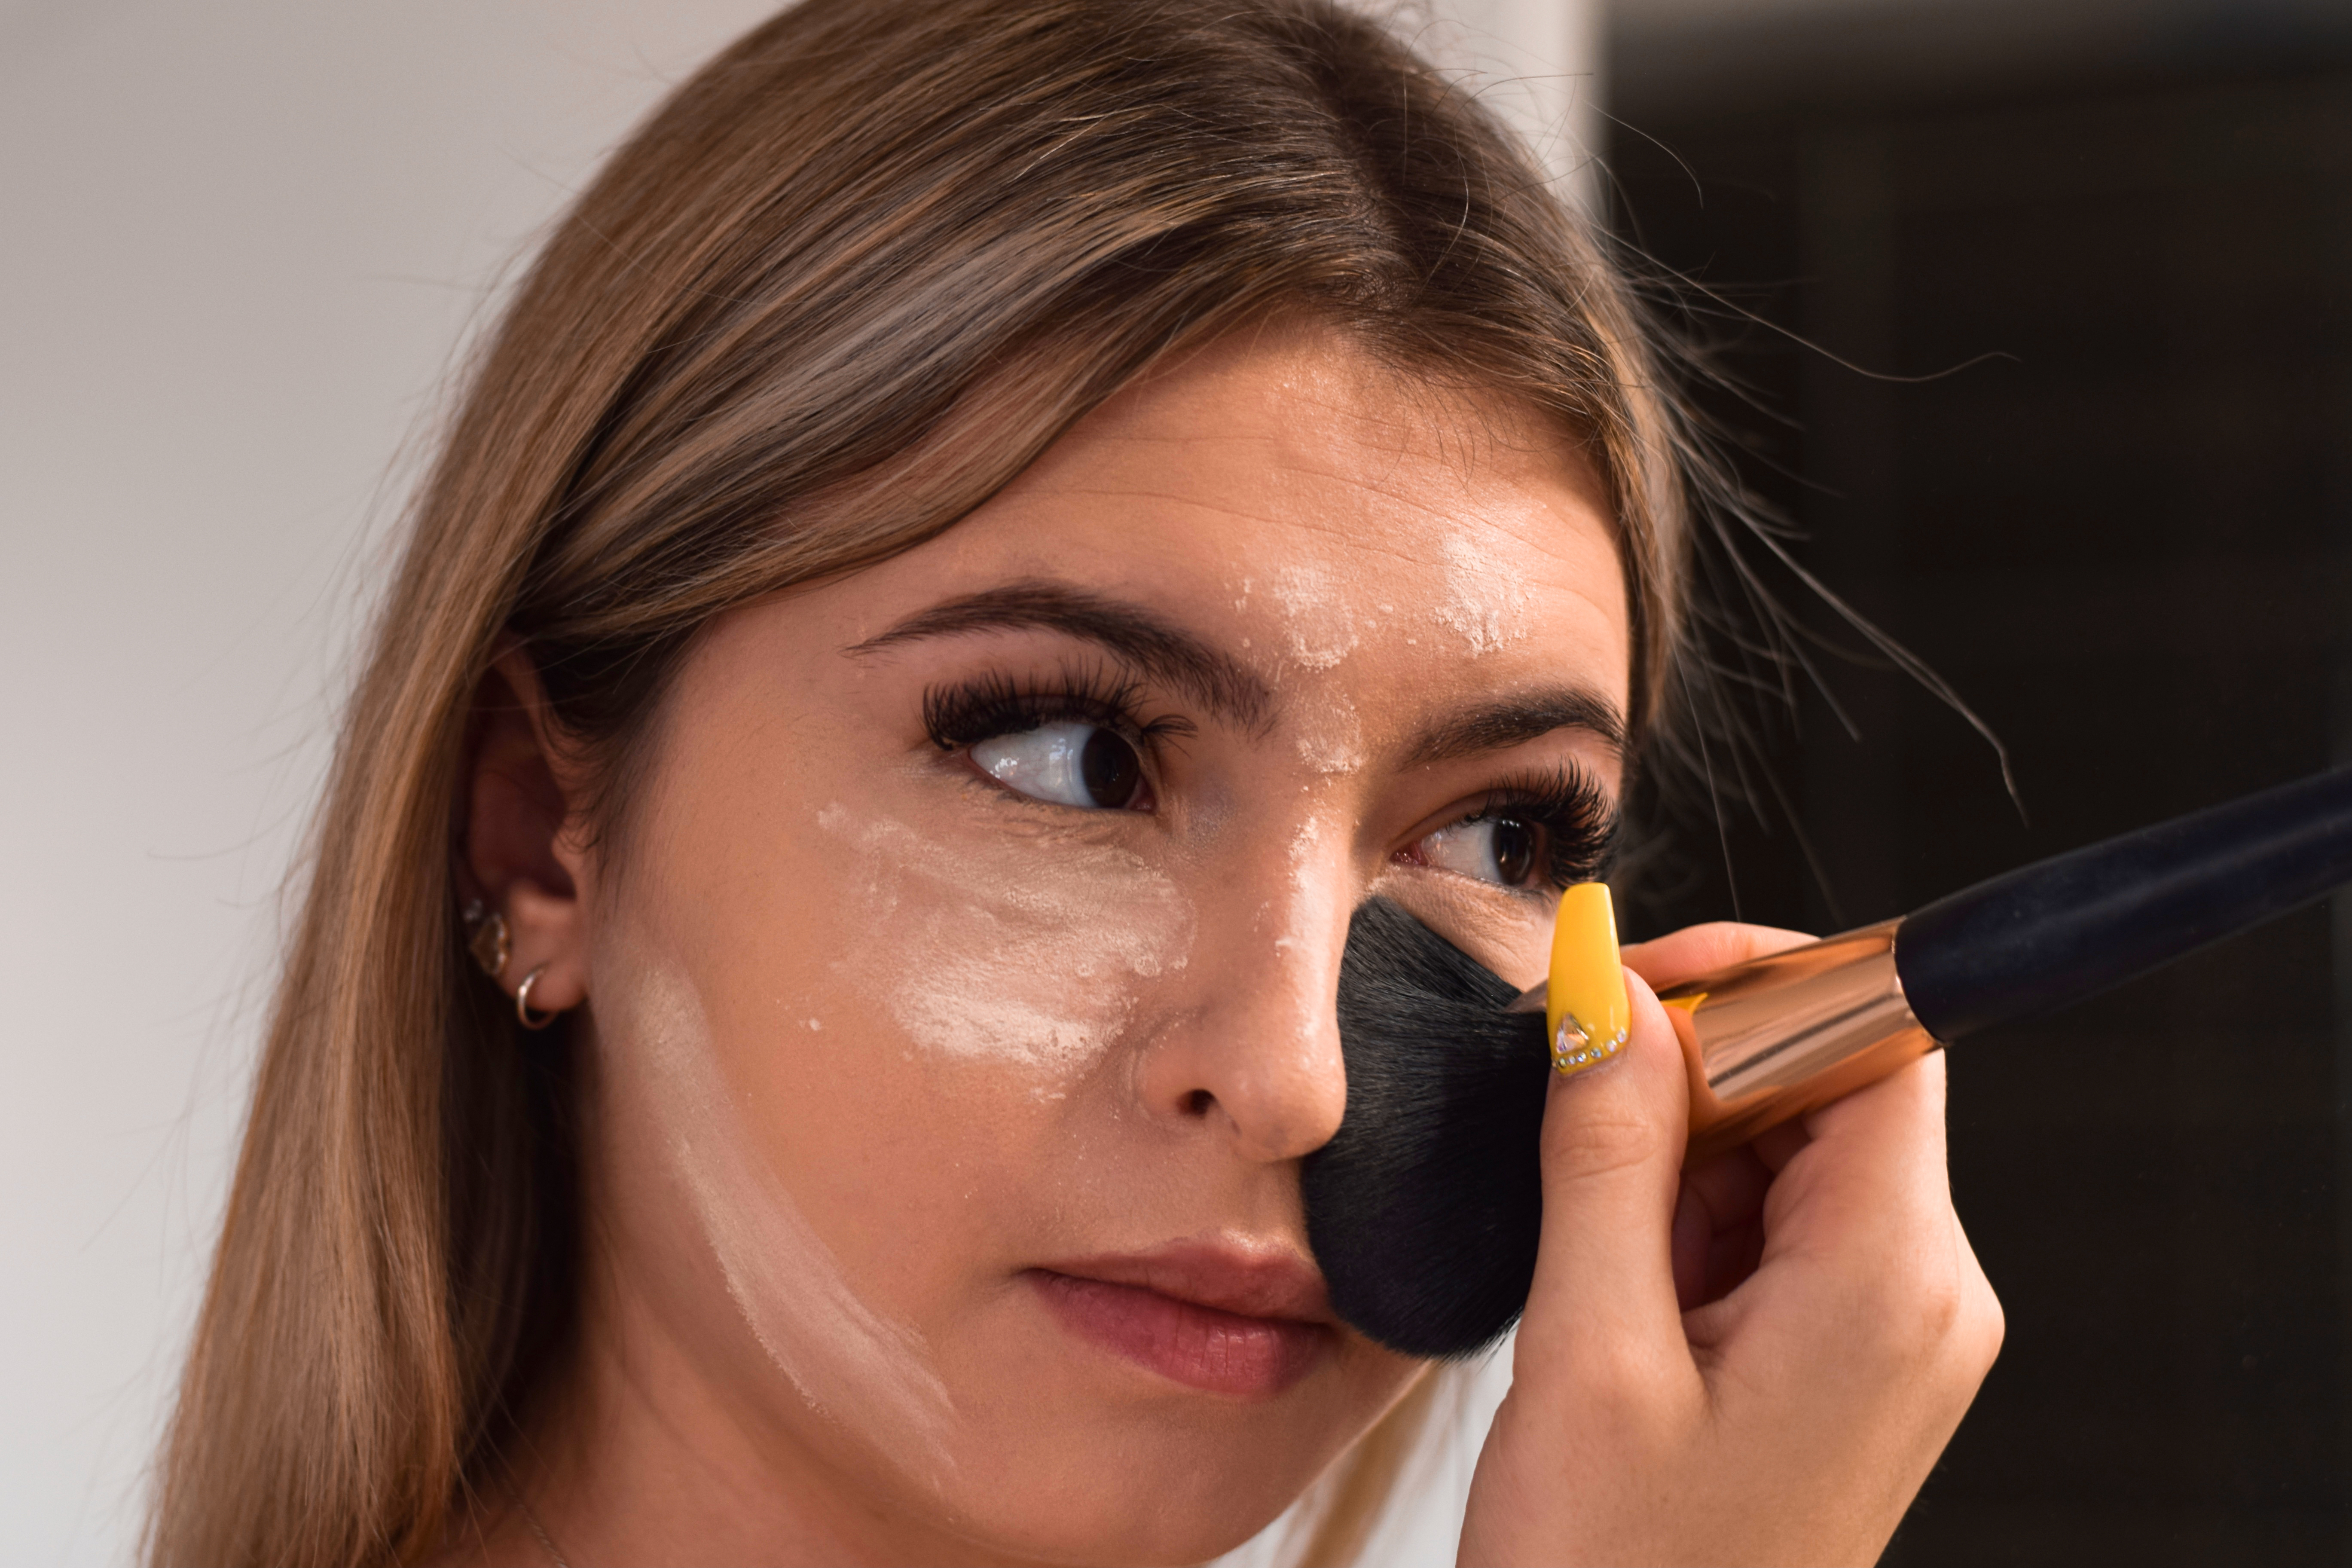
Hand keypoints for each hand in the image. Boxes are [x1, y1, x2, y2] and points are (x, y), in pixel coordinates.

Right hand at [1456, 923, 2002, 1565]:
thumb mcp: (1586, 1349)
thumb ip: (1608, 1153)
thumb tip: (1608, 993)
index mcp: (1890, 1281)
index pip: (1878, 1035)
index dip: (1758, 982)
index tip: (1630, 988)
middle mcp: (1922, 1293)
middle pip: (1833, 1079)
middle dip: (1697, 1070)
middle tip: (1575, 1122)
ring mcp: (1892, 1327)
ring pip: (1792, 1144)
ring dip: (1679, 1153)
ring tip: (1596, 1259)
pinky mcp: (1847, 1352)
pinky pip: (1776, 1218)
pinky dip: (1687, 1215)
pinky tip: (1623, 1291)